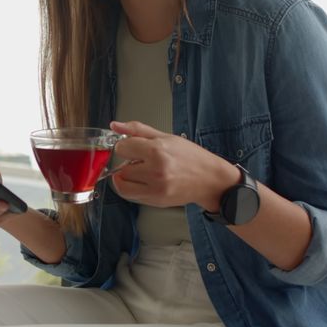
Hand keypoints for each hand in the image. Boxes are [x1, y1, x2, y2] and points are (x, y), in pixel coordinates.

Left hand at [108, 120, 239, 208]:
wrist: (210, 180)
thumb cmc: (192, 157)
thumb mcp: (166, 137)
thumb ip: (138, 130)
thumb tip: (116, 125)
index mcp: (157, 150)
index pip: (122, 148)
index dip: (126, 146)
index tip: (133, 147)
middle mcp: (155, 170)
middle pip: (121, 167)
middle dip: (127, 163)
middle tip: (140, 160)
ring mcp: (155, 188)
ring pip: (123, 184)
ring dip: (127, 178)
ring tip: (140, 172)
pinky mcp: (156, 201)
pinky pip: (131, 196)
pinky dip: (132, 189)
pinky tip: (144, 181)